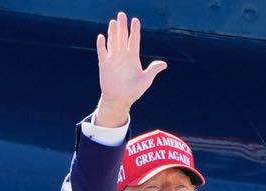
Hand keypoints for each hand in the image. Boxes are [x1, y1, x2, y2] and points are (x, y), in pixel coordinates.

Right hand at [94, 12, 166, 126]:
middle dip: (122, 26)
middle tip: (121, 14)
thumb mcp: (146, 80)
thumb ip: (153, 70)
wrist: (119, 100)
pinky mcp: (104, 65)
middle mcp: (123, 55)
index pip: (134, 40)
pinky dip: (101, 45)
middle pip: (122, 37)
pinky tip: (101, 37)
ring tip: (113, 22)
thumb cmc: (134, 91)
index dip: (135, 30)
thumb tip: (164, 64)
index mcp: (133, 57)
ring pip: (113, 42)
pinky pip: (102, 53)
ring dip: (113, 32)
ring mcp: (113, 59)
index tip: (135, 20)